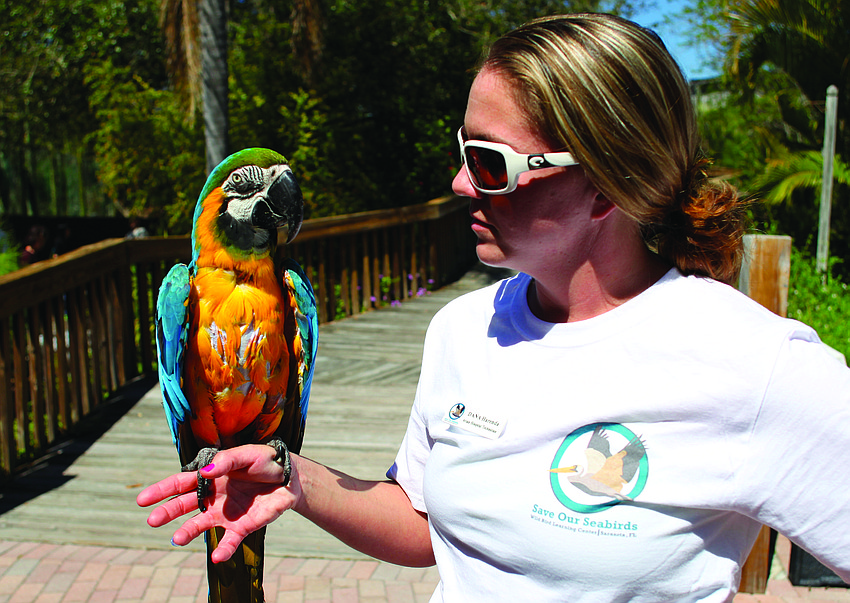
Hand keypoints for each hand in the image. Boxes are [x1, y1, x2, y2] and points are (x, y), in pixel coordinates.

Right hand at [136, 444, 298, 562]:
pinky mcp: (242, 527)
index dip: (161, 491)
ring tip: (177, 539)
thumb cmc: (265, 462)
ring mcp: (225, 513)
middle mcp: (213, 497)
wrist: (290, 477)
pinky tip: (218, 557)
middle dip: (167, 512)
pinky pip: (230, 541)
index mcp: (211, 477)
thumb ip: (226, 462)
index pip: (181, 483)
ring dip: (188, 532)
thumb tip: (204, 472)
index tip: (142, 500)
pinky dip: (223, 550)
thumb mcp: (247, 454)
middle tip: (152, 520)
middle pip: (184, 505)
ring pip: (200, 525)